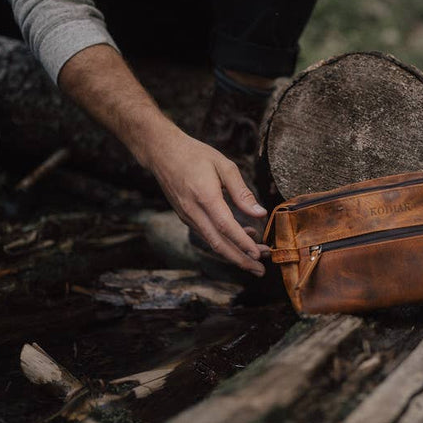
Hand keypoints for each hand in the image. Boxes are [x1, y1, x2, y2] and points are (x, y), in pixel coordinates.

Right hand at [144, 124, 269, 274]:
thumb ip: (242, 191)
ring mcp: (187, 216)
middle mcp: (194, 211)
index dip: (243, 243)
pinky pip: (207, 234)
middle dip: (240, 260)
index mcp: (205, 197)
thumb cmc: (195, 154)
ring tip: (257, 257)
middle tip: (260, 270)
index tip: (259, 254)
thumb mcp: (224, 165)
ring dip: (235, 253)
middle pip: (218, 244)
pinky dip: (225, 241)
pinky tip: (243, 237)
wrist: (162, 152)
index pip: (226, 227)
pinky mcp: (186, 217)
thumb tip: (260, 212)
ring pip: (212, 242)